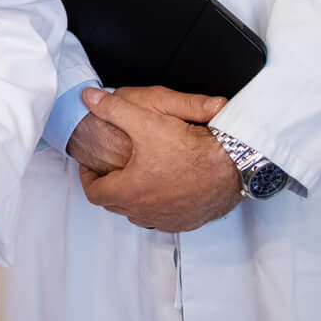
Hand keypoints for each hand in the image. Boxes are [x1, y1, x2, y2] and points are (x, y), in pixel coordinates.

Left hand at [75, 86, 240, 232]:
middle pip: (116, 205)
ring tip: (135, 178)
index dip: (87, 178)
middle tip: (109, 170)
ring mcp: (169, 219)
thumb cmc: (192, 149)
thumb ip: (113, 109)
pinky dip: (157, 206)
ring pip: (140, 214)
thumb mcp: (147, 121)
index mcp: (130, 191)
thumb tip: (89, 99)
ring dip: (133, 199)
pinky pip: (164, 218)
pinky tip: (163, 189)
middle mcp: (147, 211)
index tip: (90, 167)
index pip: (95, 193)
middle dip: (109, 187)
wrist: (233, 166)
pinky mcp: (189, 221)